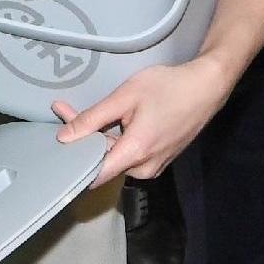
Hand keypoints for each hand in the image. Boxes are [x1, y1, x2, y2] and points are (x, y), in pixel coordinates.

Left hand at [55, 54, 239, 185]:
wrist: (208, 87)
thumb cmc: (168, 87)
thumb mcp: (126, 97)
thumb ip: (93, 119)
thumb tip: (64, 138)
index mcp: (135, 153)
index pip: (94, 176)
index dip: (73, 162)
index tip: (55, 144)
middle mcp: (145, 168)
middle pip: (103, 163)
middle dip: (82, 139)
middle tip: (64, 110)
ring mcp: (155, 166)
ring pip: (116, 159)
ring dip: (98, 138)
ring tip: (81, 112)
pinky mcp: (160, 160)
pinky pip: (130, 156)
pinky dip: (116, 140)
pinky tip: (110, 121)